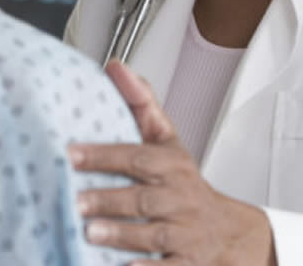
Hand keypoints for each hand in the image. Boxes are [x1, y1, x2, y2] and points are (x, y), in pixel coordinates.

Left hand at [68, 60, 276, 265]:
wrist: (230, 236)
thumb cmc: (185, 186)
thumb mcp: (168, 142)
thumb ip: (141, 104)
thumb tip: (115, 67)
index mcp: (173, 166)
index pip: (140, 157)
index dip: (105, 155)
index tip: (72, 154)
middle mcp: (180, 199)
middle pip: (145, 198)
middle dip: (110, 199)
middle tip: (76, 200)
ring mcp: (184, 235)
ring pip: (153, 234)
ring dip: (121, 234)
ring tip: (89, 232)